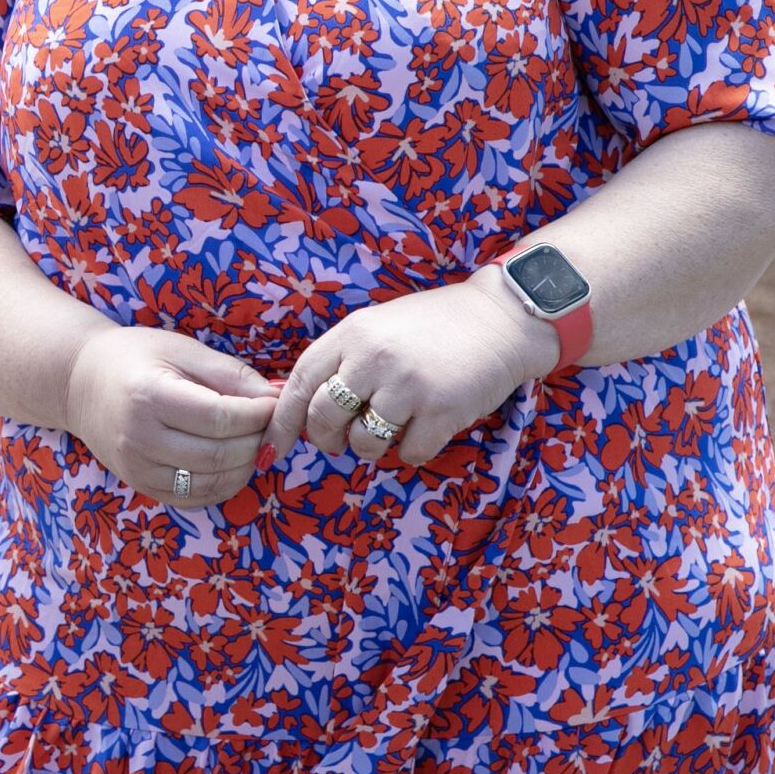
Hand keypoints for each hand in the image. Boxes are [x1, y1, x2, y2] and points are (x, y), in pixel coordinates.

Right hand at [63, 325, 278, 508]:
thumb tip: (275, 397)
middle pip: (220, 454)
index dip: (258, 413)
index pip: (221, 418)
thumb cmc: (133, 357)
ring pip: (213, 481)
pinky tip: (231, 460)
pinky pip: (197, 497)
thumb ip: (229, 374)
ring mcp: (138, 468)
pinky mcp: (142, 486)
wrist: (79, 383)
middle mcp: (139, 438)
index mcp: (149, 396)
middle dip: (257, 440)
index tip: (274, 402)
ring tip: (252, 439)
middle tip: (270, 423)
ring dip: (246, 464)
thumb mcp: (180, 350)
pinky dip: (225, 483)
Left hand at [263, 270, 560, 469]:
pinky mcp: (441, 411)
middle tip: (340, 441)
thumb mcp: (378, 326)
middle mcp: (373, 358)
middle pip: (323, 417)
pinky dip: (412, 452)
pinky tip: (425, 430)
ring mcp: (407, 386)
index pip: (299, 382)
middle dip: (326, 439)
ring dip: (371, 447)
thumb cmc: (435, 325)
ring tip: (389, 429)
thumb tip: (306, 406)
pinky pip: (409, 454)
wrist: (500, 319)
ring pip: (363, 442)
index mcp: (351, 333)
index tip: (274, 446)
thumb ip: (344, 358)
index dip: (283, 420)